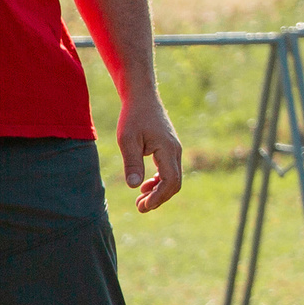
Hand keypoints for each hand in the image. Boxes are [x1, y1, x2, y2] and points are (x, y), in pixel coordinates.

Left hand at [119, 93, 183, 211]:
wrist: (142, 97)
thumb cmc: (133, 116)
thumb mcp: (127, 140)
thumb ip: (132, 163)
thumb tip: (134, 186)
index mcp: (167, 149)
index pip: (170, 181)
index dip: (158, 197)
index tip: (143, 205)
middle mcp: (175, 151)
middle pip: (175, 184)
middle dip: (159, 199)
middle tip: (139, 207)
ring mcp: (174, 150)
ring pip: (173, 179)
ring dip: (159, 192)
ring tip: (140, 200)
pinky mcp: (169, 149)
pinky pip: (170, 171)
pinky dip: (159, 182)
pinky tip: (145, 185)